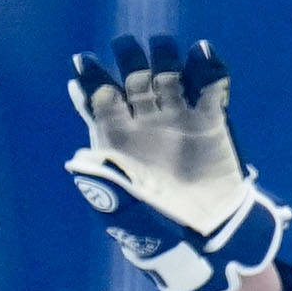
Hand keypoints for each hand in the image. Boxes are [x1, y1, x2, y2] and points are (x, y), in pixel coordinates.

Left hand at [64, 34, 288, 290]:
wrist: (211, 240)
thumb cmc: (160, 230)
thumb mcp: (126, 216)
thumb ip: (104, 188)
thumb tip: (79, 161)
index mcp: (115, 137)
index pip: (97, 96)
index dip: (90, 78)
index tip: (85, 65)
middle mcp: (144, 120)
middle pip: (133, 74)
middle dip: (130, 58)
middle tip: (130, 53)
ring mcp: (178, 117)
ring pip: (167, 71)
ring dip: (164, 55)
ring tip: (165, 50)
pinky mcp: (212, 121)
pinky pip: (210, 85)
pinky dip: (208, 66)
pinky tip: (203, 53)